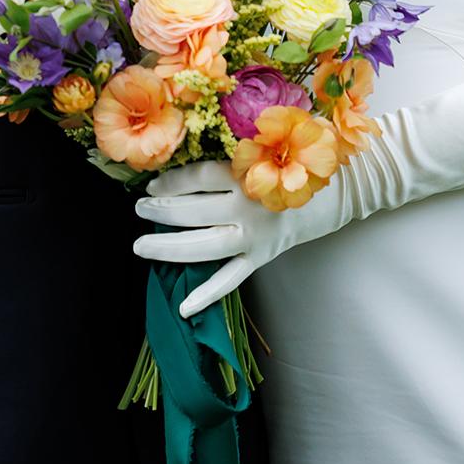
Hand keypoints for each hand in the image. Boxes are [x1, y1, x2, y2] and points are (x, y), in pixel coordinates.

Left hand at [135, 161, 287, 317]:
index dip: (170, 182)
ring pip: (205, 247)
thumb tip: (173, 173)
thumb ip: (221, 162)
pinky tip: (183, 307)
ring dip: (169, 248)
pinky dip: (207, 295)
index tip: (150, 186)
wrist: (325, 197)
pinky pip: (230, 279)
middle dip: (162, 211)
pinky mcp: (261, 259)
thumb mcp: (255, 156)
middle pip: (195, 212)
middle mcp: (249, 209)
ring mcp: (255, 238)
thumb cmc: (282, 172)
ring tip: (141, 246)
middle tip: (139, 209)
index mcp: (246, 176)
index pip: (198, 178)